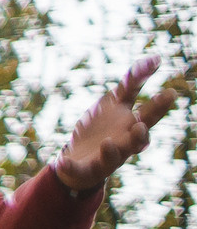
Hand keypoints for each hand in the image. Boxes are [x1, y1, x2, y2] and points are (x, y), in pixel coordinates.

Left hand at [54, 57, 179, 190]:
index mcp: (131, 126)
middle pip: (136, 139)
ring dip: (111, 150)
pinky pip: (77, 169)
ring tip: (107, 142)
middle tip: (140, 126)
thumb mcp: (114, 103)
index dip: (159, 105)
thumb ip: (131, 85)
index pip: (148, 115)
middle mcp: (123, 143)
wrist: (79, 159)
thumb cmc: (102, 129)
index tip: (168, 93)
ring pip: (113, 157)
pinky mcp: (84, 169)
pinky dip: (69, 166)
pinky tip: (60, 162)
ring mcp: (105, 157)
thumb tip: (153, 59)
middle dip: (139, 135)